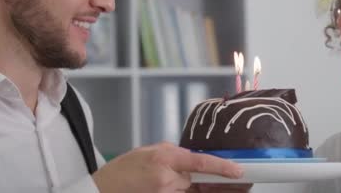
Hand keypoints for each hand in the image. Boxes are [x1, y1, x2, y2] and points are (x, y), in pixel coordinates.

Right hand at [92, 142, 243, 192]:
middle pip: (199, 183)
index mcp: (165, 157)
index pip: (202, 163)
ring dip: (188, 189)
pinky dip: (182, 192)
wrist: (100, 189)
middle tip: (228, 180)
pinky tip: (170, 187)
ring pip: (189, 192)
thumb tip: (196, 159)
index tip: (239, 171)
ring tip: (162, 180)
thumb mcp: (150, 151)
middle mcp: (167, 179)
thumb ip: (174, 155)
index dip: (223, 168)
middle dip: (210, 183)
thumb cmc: (123, 170)